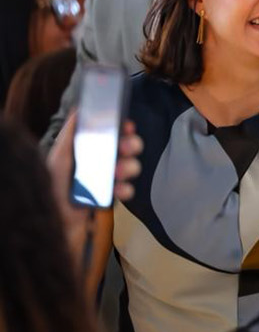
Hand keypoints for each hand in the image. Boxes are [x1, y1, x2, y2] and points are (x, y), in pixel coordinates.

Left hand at [48, 111, 143, 259]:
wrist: (54, 221)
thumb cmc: (52, 187)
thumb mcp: (59, 158)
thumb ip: (70, 135)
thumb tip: (79, 110)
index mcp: (89, 149)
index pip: (112, 131)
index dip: (123, 127)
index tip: (128, 125)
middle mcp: (101, 161)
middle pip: (129, 146)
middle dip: (131, 146)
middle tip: (126, 149)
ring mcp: (108, 179)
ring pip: (133, 166)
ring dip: (129, 167)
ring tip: (117, 174)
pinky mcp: (112, 196)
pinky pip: (129, 189)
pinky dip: (126, 189)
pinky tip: (117, 191)